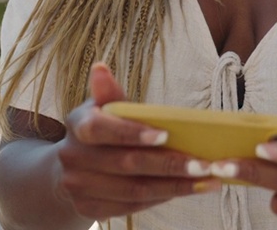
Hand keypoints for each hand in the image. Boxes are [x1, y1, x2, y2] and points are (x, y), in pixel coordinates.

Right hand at [54, 63, 221, 219]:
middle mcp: (73, 157)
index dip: (132, 133)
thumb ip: (108, 92)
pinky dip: (162, 198)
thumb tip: (101, 68)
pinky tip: (187, 190)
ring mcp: (78, 187)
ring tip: (208, 179)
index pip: (101, 129)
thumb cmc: (99, 129)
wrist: (68, 168)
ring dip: (175, 187)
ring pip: (134, 191)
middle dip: (170, 165)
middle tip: (205, 164)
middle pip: (127, 164)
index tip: (166, 135)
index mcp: (78, 125)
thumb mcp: (101, 107)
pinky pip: (132, 207)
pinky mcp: (88, 209)